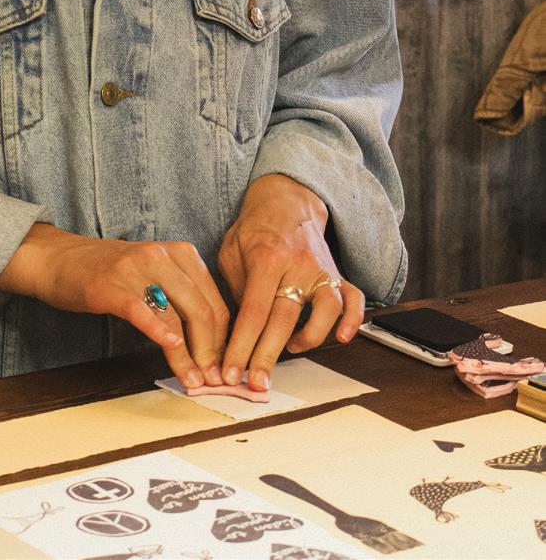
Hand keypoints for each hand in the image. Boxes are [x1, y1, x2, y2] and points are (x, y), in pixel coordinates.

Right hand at [0, 223, 229, 387]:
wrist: (59, 258)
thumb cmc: (109, 271)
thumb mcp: (153, 273)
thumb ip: (181, 297)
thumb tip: (209, 345)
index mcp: (179, 253)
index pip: (214, 301)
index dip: (223, 340)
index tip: (223, 368)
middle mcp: (161, 256)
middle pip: (201, 310)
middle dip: (210, 352)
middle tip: (211, 381)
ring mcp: (135, 269)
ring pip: (176, 316)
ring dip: (188, 355)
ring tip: (192, 379)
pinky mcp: (111, 286)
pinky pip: (141, 310)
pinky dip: (158, 331)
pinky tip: (170, 349)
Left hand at [217, 173, 364, 390]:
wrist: (285, 201)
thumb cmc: (253, 230)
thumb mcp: (231, 251)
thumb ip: (234, 289)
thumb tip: (232, 334)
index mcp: (266, 258)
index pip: (253, 311)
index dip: (242, 346)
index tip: (231, 372)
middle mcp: (298, 265)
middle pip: (285, 319)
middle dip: (267, 356)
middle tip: (255, 384)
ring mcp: (321, 269)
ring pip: (326, 311)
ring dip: (309, 338)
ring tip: (291, 350)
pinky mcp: (337, 274)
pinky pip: (354, 298)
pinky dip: (353, 320)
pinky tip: (342, 338)